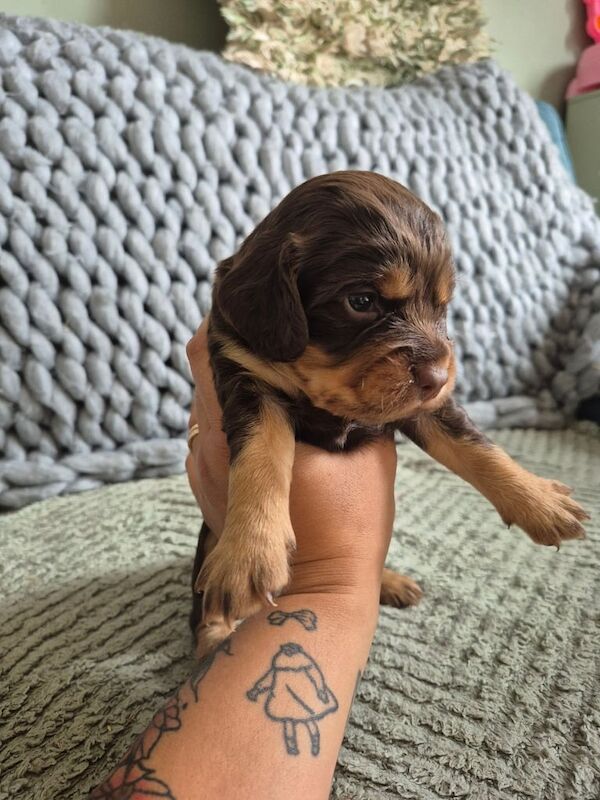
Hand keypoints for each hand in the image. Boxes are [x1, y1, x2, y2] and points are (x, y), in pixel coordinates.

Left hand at [186, 320, 396, 600]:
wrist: (317, 598)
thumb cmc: (347, 528)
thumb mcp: (368, 454)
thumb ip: (358, 407)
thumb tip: (358, 375)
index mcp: (243, 430)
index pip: (213, 354)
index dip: (233, 322)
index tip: (258, 306)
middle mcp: (211, 445)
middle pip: (209, 373)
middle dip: (243, 347)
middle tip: (278, 325)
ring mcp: (204, 469)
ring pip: (213, 404)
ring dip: (242, 380)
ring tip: (277, 358)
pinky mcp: (210, 489)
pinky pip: (218, 434)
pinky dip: (242, 415)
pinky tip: (275, 409)